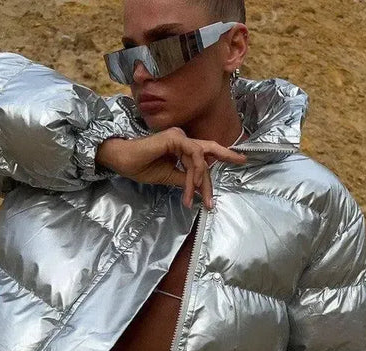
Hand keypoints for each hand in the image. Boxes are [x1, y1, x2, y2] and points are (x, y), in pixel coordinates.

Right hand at [95, 127, 246, 209]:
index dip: (220, 156)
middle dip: (226, 155)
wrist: (122, 160)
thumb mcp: (168, 177)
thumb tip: (198, 187)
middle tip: (242, 160)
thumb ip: (185, 179)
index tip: (238, 161)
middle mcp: (182, 139)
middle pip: (208, 151)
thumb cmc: (141, 167)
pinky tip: (192, 186)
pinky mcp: (175, 138)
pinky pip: (194, 156)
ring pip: (201, 160)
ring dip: (200, 182)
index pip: (204, 153)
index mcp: (180, 147)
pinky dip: (195, 173)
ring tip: (195, 199)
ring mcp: (179, 136)